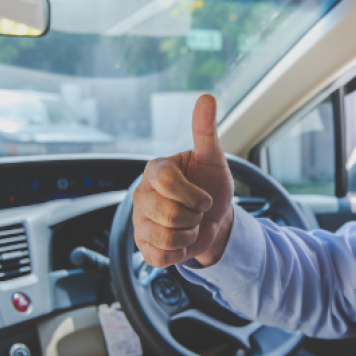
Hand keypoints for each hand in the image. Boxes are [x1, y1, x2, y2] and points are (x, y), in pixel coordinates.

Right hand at [131, 94, 234, 267]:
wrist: (216, 219)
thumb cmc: (211, 186)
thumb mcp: (213, 160)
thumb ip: (206, 131)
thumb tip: (206, 98)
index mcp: (155, 170)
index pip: (166, 182)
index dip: (192, 194)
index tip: (205, 197)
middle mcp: (141, 194)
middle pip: (168, 214)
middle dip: (194, 216)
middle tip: (197, 211)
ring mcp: (139, 221)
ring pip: (166, 237)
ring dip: (189, 235)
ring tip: (190, 225)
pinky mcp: (143, 246)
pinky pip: (161, 256)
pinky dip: (180, 253)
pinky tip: (181, 241)